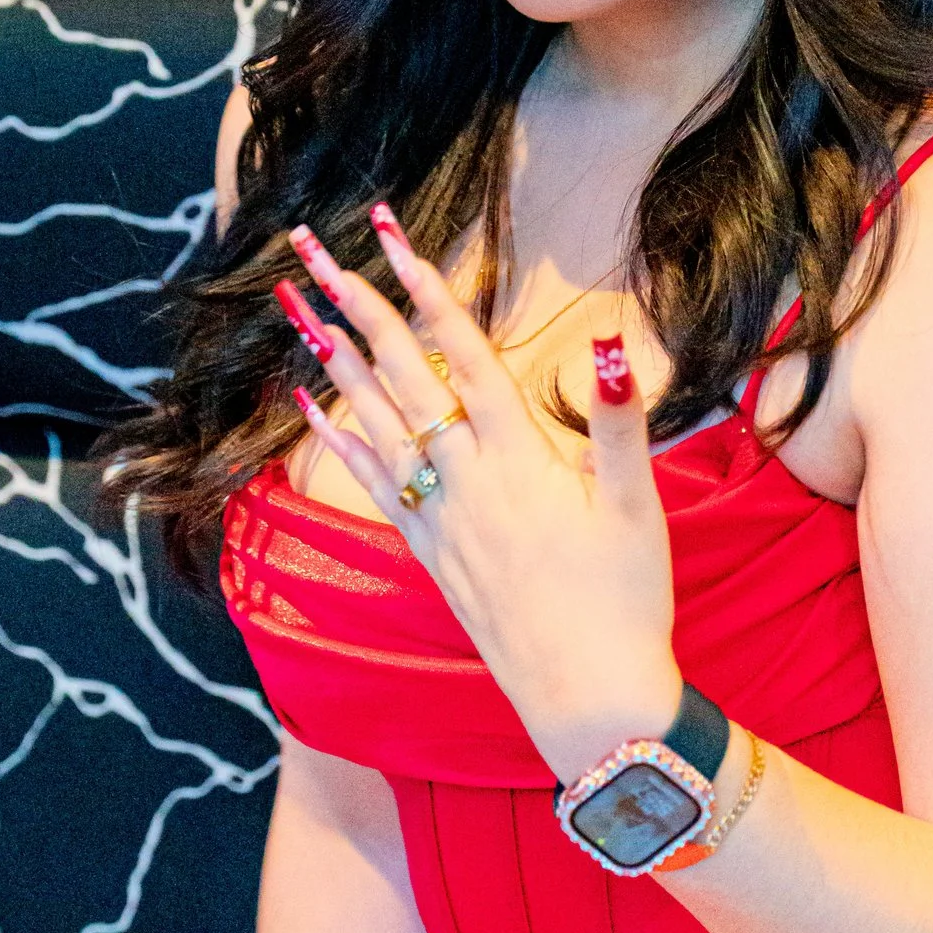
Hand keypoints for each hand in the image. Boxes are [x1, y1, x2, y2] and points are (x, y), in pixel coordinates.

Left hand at [279, 206, 681, 778]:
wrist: (588, 698)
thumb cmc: (626, 601)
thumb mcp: (637, 508)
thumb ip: (620, 422)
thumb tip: (606, 346)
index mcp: (522, 458)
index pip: (464, 354)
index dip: (427, 290)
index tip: (390, 235)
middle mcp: (467, 481)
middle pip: (404, 374)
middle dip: (359, 304)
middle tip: (314, 248)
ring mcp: (441, 518)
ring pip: (375, 421)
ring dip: (333, 359)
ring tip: (296, 307)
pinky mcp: (432, 552)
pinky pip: (374, 481)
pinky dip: (339, 439)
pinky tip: (311, 406)